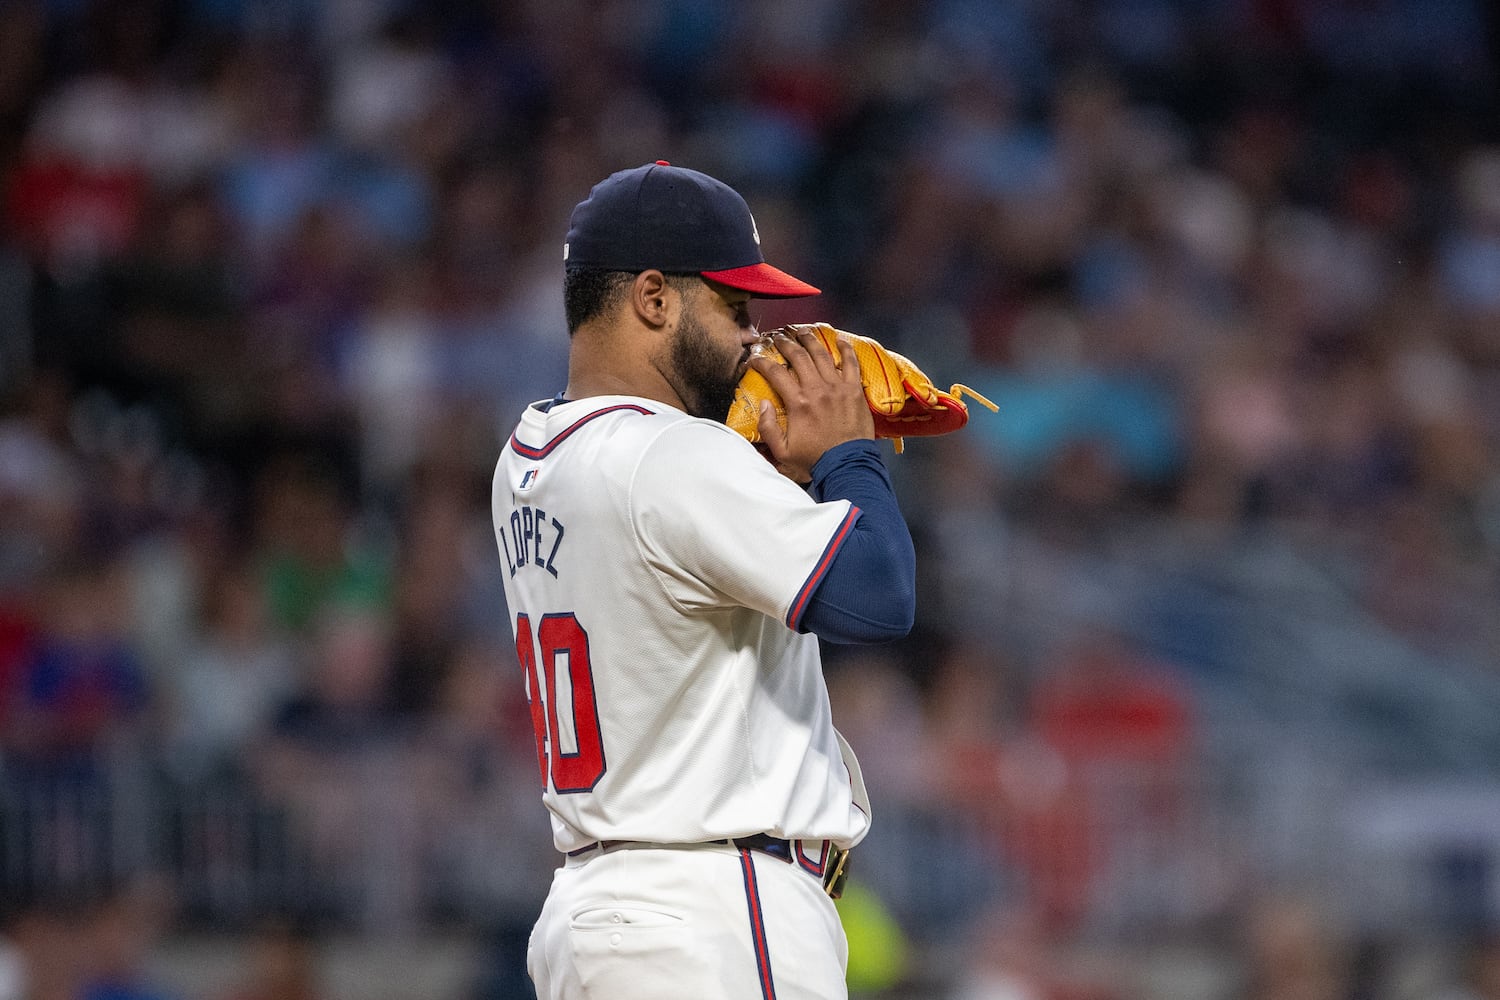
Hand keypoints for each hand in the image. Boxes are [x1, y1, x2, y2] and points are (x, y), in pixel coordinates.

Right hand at [749, 327, 873, 482]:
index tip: (755, 359)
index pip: (775, 373)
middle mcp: (817, 389)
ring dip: (810, 340)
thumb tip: (763, 404)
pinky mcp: (854, 390)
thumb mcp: (782, 451)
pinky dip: (845, 349)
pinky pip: (851, 363)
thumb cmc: (814, 459)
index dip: (762, 362)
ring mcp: (838, 387)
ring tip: (802, 332)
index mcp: (798, 403)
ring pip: (822, 354)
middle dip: (785, 344)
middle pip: (798, 356)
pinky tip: (839, 339)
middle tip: (778, 338)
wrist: (847, 464)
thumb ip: (768, 427)